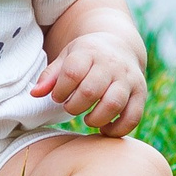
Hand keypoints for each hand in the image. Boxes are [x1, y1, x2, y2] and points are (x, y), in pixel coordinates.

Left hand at [31, 29, 147, 136]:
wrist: (120, 46)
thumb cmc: (87, 56)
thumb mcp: (67, 57)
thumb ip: (50, 76)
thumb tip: (34, 94)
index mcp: (90, 52)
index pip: (72, 73)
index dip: (60, 90)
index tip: (58, 96)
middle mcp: (111, 65)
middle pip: (91, 90)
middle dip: (75, 106)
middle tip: (71, 107)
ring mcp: (128, 79)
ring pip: (113, 104)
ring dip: (96, 119)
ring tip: (88, 119)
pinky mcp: (140, 94)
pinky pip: (133, 116)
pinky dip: (118, 129)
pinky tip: (105, 128)